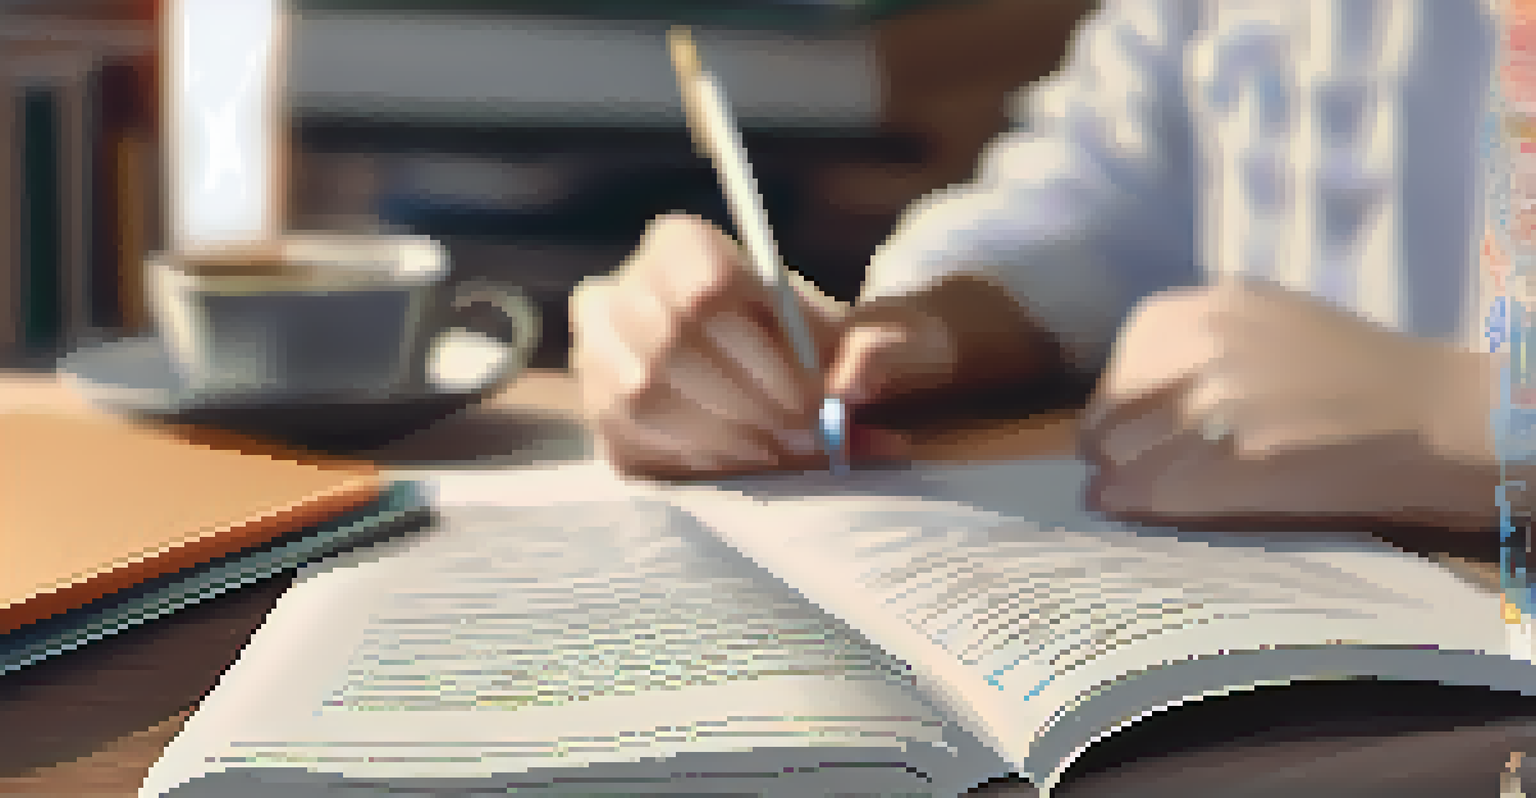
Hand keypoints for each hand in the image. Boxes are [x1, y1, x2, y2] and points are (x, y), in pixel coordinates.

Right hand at [571, 214, 1066, 479]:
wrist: (798, 379)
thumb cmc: (834, 350)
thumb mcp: (881, 335)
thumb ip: (887, 348)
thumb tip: (858, 379)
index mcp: (680, 244)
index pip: (705, 282)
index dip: (764, 351)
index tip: (815, 395)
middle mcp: (620, 291)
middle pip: (671, 343)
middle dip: (749, 401)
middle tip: (808, 436)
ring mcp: (598, 358)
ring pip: (646, 396)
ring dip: (726, 435)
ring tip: (786, 451)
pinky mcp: (602, 420)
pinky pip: (634, 444)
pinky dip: (700, 461)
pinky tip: (750, 464)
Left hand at [1079, 277, 1496, 529]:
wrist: (1421, 412)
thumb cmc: (1345, 368)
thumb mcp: (1257, 320)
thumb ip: (1191, 343)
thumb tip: (1128, 390)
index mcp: (1198, 307)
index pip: (1121, 366)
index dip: (1116, 405)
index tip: (1118, 430)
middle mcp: (1196, 347)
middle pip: (1112, 411)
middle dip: (1106, 444)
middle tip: (1110, 470)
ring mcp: (1210, 402)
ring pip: (1120, 454)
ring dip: (1116, 479)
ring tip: (1122, 493)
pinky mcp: (1228, 460)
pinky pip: (1149, 489)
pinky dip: (1133, 503)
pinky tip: (1132, 510)